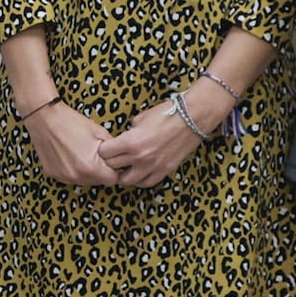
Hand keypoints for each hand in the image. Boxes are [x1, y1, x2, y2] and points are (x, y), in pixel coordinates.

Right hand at [24, 101, 123, 186]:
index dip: (115, 170)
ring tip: (83, 153)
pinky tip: (71, 155)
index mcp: (90, 166)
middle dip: (101, 171)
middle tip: (97, 155)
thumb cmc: (71, 122)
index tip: (112, 161)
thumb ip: (114, 150)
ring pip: (84, 181)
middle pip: (98, 182)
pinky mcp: (53, 174)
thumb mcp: (100, 133)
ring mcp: (63, 176)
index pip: (112, 179)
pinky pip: (70, 177)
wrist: (44, 117)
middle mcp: (76, 175)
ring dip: (87, 172)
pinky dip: (74, 170)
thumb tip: (121, 158)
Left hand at [97, 91, 214, 188]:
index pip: (104, 153)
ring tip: (124, 167)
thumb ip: (128, 133)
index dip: (103, 150)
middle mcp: (139, 157)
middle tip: (112, 158)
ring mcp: (152, 166)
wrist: (192, 118)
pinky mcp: (164, 171)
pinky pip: (146, 183)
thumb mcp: (139, 119)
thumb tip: (122, 141)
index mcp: (130, 141)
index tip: (106, 148)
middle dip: (110, 162)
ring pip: (127, 181)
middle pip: (112, 167)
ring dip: (123, 174)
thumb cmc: (167, 114)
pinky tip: (139, 172)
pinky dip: (139, 179)